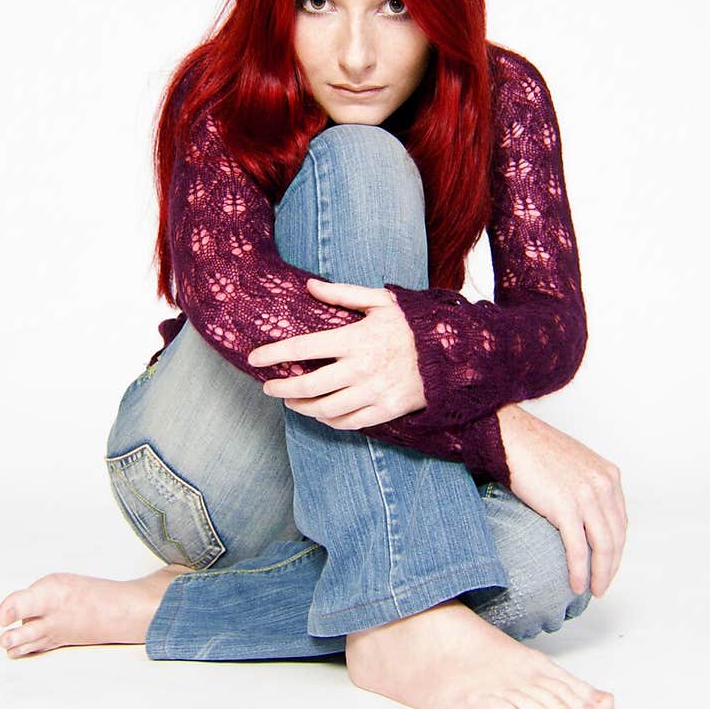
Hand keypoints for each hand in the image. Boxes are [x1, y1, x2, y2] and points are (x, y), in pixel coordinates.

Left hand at [246, 277, 426, 429]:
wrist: (454, 353)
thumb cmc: (413, 323)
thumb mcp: (380, 301)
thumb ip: (343, 294)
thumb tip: (309, 285)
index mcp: (356, 339)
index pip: (303, 347)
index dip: (274, 354)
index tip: (255, 359)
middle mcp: (361, 368)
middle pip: (308, 384)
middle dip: (281, 387)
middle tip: (268, 387)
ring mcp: (373, 392)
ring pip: (325, 408)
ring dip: (301, 406)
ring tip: (291, 401)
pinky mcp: (386, 410)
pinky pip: (348, 423)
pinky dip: (329, 420)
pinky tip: (320, 413)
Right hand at [497, 404, 627, 599]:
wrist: (508, 436)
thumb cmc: (531, 449)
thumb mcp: (571, 464)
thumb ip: (583, 486)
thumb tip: (578, 515)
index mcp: (608, 475)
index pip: (620, 521)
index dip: (616, 549)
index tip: (606, 565)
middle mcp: (603, 484)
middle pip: (616, 537)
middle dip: (611, 566)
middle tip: (602, 585)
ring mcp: (586, 495)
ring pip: (603, 546)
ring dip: (600, 575)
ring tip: (592, 590)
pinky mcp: (566, 506)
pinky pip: (579, 548)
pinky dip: (580, 571)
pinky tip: (577, 584)